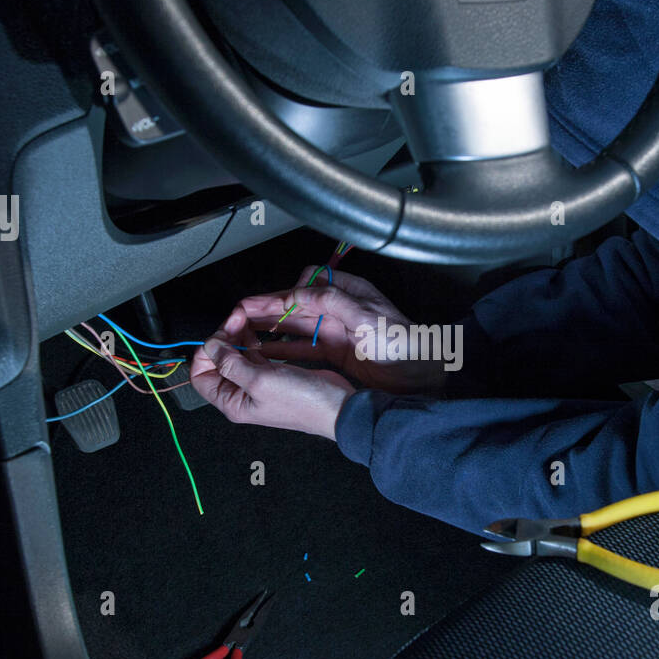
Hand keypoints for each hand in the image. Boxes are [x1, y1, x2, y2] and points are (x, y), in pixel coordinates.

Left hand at [190, 308, 354, 438]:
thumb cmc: (302, 402)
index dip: (205, 352)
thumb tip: (210, 345)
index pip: (200, 375)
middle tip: (237, 318)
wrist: (336, 407)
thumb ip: (230, 363)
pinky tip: (259, 331)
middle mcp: (241, 394)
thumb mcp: (260, 380)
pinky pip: (254, 354)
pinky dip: (253, 340)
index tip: (220, 334)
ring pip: (236, 354)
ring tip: (246, 319)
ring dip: (238, 335)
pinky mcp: (273, 374)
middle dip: (223, 337)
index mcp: (232, 402)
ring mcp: (257, 383)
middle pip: (217, 361)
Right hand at [230, 267, 448, 393]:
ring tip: (243, 335)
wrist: (421, 374)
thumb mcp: (366, 317)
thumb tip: (299, 293)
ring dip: (270, 330)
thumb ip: (331, 302)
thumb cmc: (403, 343)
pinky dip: (284, 349)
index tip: (263, 306)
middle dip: (266, 310)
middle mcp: (340, 309)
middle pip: (295, 305)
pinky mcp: (336, 351)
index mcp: (348, 292)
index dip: (283, 294)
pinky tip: (266, 353)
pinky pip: (303, 347)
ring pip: (295, 326)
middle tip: (237, 316)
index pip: (307, 284)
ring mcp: (337, 330)